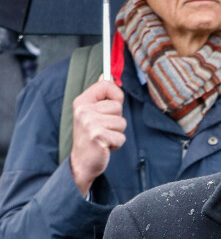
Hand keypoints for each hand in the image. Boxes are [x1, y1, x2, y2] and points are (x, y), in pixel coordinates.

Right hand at [69, 80, 125, 196]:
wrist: (81, 163)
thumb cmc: (90, 137)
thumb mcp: (92, 114)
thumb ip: (101, 97)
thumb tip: (107, 75)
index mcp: (82, 102)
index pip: (106, 85)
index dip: (115, 95)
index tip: (111, 106)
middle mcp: (83, 111)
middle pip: (118, 106)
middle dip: (116, 120)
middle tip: (103, 129)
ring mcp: (89, 124)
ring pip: (122, 122)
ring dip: (117, 133)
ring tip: (104, 138)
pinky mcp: (97, 137)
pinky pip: (121, 137)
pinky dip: (117, 144)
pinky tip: (104, 146)